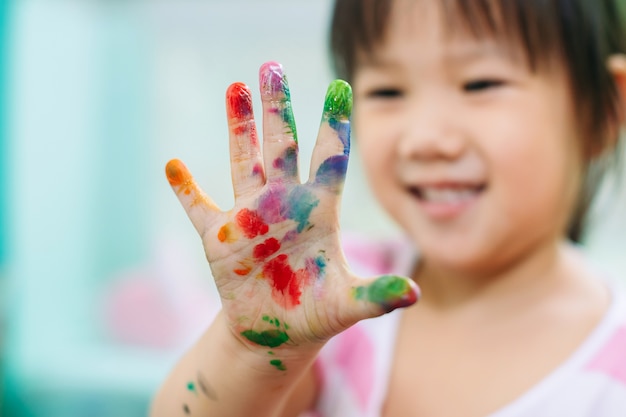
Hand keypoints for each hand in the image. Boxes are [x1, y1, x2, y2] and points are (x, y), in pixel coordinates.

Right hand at [165, 62, 417, 371]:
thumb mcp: (348, 305)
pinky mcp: (219, 238)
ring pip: (243, 161)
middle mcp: (284, 203)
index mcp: (318, 211)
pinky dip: (185, 189)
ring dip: (238, 127)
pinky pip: (198, 207)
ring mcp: (250, 217)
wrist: (276, 331)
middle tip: (272, 67)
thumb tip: (414, 293)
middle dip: (278, 107)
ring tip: (235, 87)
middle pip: (282, 145)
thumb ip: (376, 295)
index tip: (340, 86)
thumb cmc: (317, 314)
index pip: (329, 158)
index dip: (334, 124)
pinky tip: (173, 164)